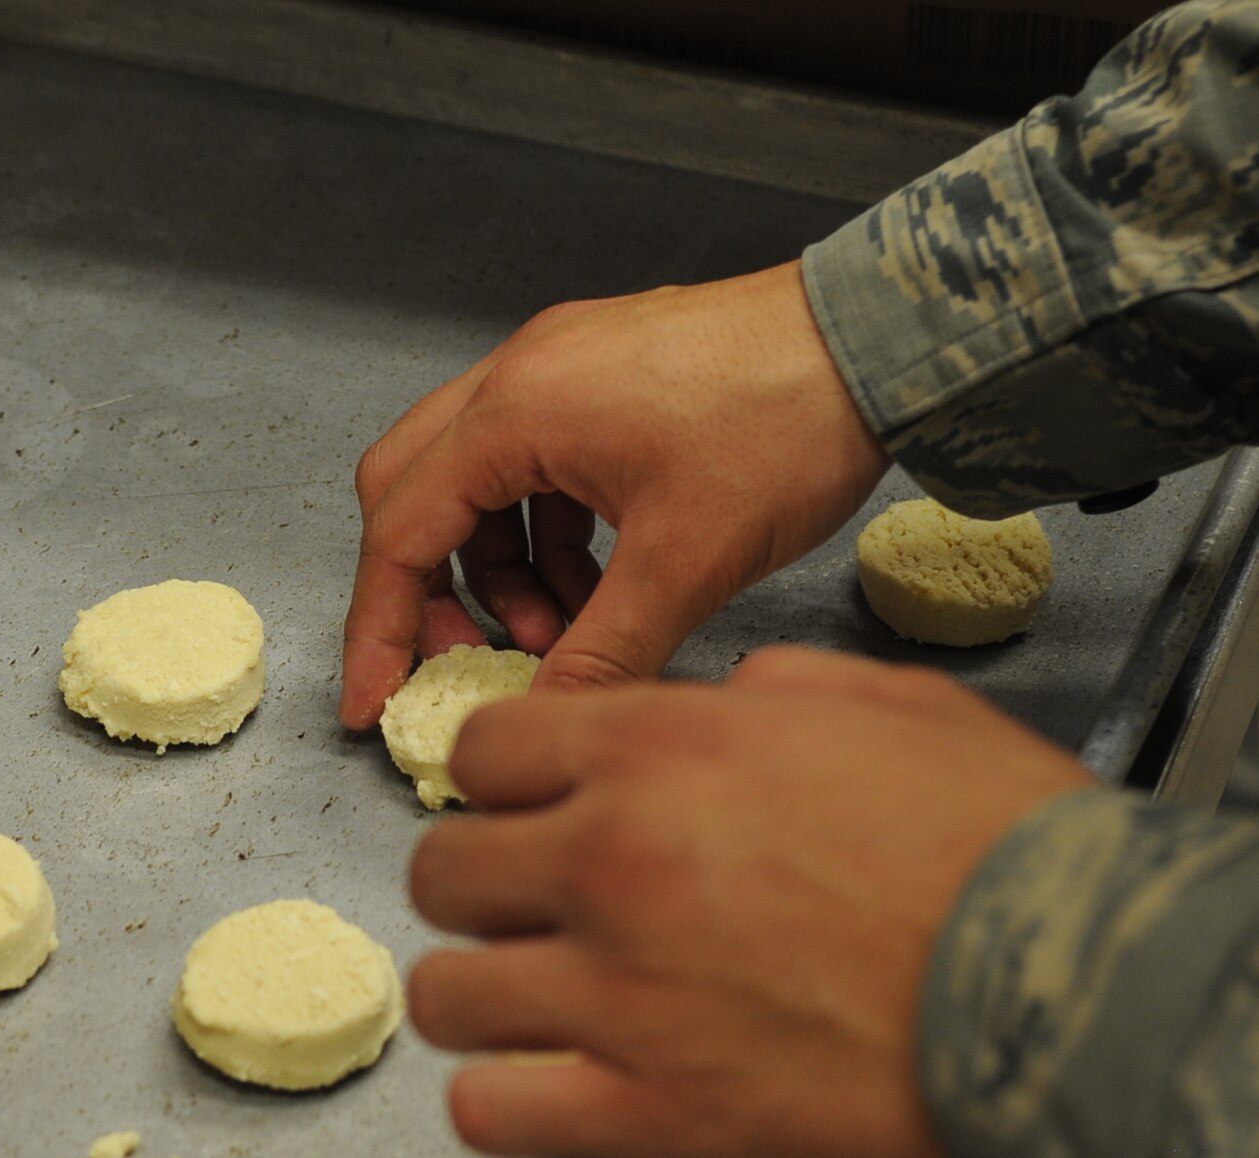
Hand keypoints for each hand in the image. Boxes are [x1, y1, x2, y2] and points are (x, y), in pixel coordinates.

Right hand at [340, 261, 889, 728]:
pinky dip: (548, 533)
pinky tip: (603, 583)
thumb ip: (603, 651)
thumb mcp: (687, 562)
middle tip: (467, 658)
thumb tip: (545, 717)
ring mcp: (562, 367)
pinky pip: (537, 465)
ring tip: (567, 630)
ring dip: (502, 568)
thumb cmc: (788, 421)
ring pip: (479, 483)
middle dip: (430, 588)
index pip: (401, 532)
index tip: (375, 701)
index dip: (381, 629)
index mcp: (516, 410)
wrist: (883, 340)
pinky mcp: (606, 375)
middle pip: (414, 493)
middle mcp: (520, 375)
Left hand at [405, 647, 1095, 1157]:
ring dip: (484, 998)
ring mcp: (620, 991)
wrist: (1086, 983)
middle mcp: (614, 858)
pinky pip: (491, 1110)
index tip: (526, 812)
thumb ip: (777, 695)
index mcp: (662, 750)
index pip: (483, 754)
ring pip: (448, 993)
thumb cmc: (1009, 844)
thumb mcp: (897, 705)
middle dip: (482, 889)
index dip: (501, 786)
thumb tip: (726, 707)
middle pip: (444, 871)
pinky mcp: (652, 1110)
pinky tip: (552, 1088)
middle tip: (533, 911)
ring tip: (533, 1007)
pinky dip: (506, 1103)